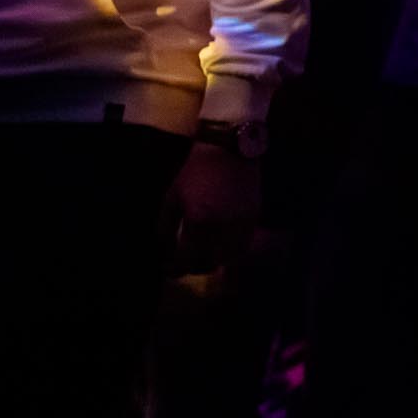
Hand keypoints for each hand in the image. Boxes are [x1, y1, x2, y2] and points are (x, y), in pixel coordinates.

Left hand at [163, 142, 260, 274]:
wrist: (228, 149)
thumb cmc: (195, 171)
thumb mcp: (172, 196)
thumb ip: (165, 227)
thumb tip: (163, 250)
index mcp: (198, 221)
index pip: (186, 259)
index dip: (176, 268)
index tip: (170, 269)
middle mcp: (221, 227)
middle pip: (208, 263)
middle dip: (194, 267)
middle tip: (185, 264)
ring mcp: (240, 224)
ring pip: (228, 259)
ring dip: (215, 261)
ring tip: (204, 256)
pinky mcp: (253, 218)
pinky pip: (243, 246)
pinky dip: (231, 252)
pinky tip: (221, 246)